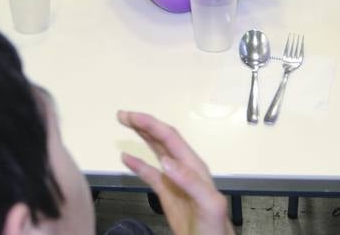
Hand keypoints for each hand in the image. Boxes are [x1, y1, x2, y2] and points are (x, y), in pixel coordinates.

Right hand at [118, 110, 232, 234]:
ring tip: (126, 124)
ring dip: (141, 136)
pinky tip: (127, 158)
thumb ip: (190, 181)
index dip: (151, 125)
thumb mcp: (209, 204)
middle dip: (143, 124)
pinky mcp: (168, 195)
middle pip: (162, 139)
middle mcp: (184, 169)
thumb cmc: (215, 227)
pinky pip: (150, 174)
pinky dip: (137, 164)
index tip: (133, 117)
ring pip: (156, 151)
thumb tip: (166, 161)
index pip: (170, 138)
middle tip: (123, 115)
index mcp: (194, 167)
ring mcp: (174, 181)